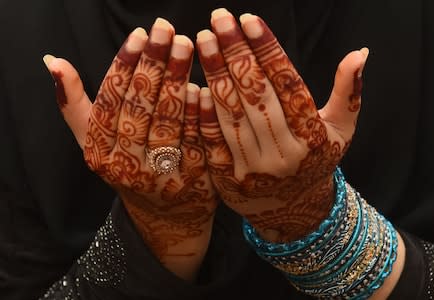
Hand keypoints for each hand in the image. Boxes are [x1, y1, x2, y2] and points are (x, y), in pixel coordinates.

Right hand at [43, 19, 216, 279]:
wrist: (166, 214)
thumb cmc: (128, 167)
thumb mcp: (95, 142)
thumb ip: (76, 104)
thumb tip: (54, 62)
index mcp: (99, 153)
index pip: (110, 102)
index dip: (124, 67)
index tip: (138, 35)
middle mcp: (128, 166)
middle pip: (140, 108)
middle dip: (153, 65)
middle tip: (166, 30)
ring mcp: (162, 174)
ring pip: (168, 120)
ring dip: (177, 80)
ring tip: (185, 46)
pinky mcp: (194, 177)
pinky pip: (196, 138)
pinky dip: (198, 112)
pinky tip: (201, 86)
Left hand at [196, 9, 367, 242]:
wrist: (293, 210)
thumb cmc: (317, 161)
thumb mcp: (341, 130)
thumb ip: (349, 92)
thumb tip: (360, 52)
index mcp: (312, 137)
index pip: (288, 85)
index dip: (268, 50)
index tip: (249, 19)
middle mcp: (284, 153)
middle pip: (257, 96)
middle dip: (237, 53)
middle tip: (220, 19)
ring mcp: (254, 168)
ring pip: (233, 114)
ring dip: (216, 74)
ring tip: (204, 40)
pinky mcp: (229, 179)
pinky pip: (214, 140)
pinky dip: (205, 112)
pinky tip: (195, 83)